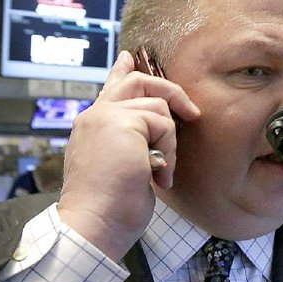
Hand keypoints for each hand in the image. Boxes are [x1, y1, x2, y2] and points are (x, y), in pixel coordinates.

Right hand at [57, 50, 200, 259]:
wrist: (93, 224)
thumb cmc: (108, 209)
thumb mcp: (120, 168)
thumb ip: (129, 144)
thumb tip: (152, 138)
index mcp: (91, 126)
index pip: (109, 88)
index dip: (122, 71)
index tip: (129, 57)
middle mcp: (95, 116)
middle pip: (137, 81)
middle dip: (170, 93)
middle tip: (191, 113)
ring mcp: (107, 117)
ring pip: (157, 107)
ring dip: (169, 143)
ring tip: (160, 172)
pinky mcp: (123, 123)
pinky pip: (163, 124)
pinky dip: (169, 152)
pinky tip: (158, 176)